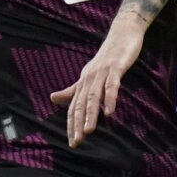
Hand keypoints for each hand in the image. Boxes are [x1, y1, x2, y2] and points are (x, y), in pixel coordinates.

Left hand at [51, 18, 146, 146]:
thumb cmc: (108, 57)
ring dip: (90, 115)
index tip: (71, 142)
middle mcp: (89, 78)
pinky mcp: (115, 68)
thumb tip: (53, 99)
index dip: (72, 124)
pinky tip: (109, 112)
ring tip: (88, 132)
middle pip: (81, 104)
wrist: (123, 33)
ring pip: (93, 97)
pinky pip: (112, 86)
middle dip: (77, 124)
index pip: (74, 107)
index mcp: (83, 82)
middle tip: (76, 142)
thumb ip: (73, 89)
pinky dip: (109, 99)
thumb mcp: (90, 75)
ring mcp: (102, 73)